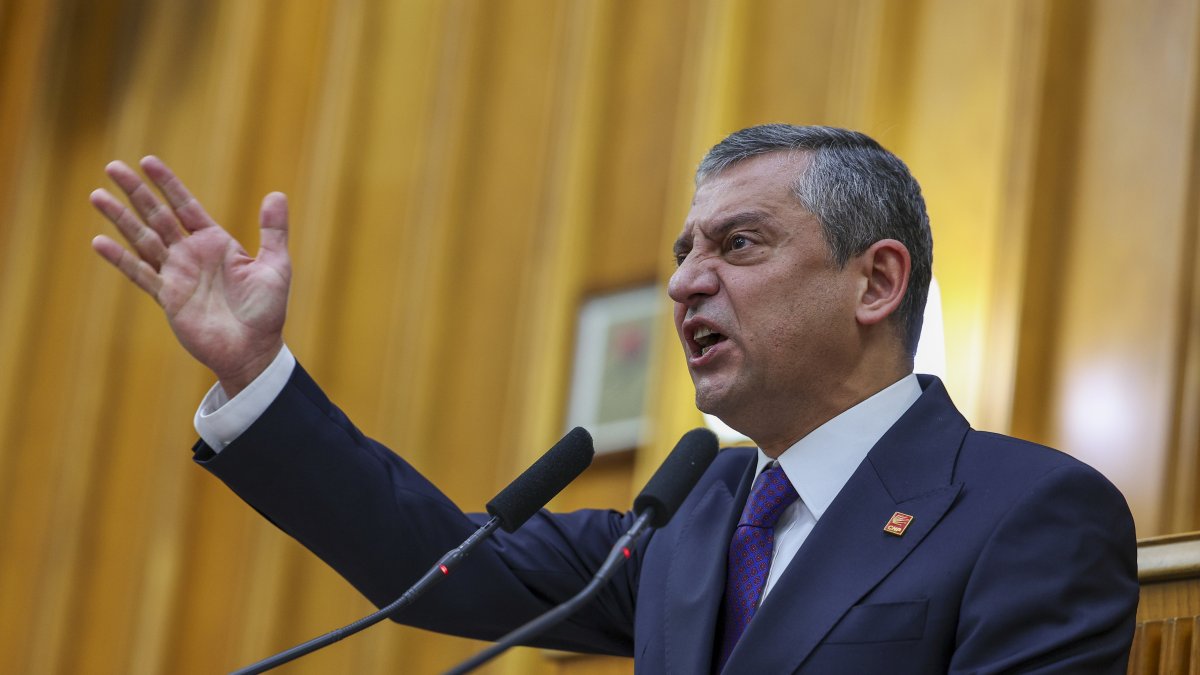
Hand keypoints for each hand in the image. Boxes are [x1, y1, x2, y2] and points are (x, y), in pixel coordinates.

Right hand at [90, 156, 290, 397]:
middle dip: (136, 192)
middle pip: (158, 216)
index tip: (147, 161)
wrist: (253, 350)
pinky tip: (99, 242)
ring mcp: (177, 274)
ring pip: (143, 240)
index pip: (186, 206)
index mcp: (216, 242)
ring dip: (121, 218)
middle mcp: (191, 254)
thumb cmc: (267, 311)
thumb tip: (276, 194)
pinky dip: (121, 259)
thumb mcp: (276, 267)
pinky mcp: (168, 298)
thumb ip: (274, 231)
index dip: (168, 184)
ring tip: (97, 195)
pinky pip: (141, 274)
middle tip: (112, 166)